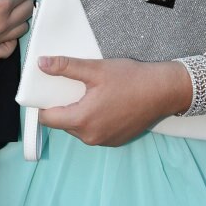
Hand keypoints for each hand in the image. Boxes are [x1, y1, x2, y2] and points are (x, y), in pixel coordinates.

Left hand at [38, 56, 186, 146]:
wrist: (164, 91)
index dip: (43, 105)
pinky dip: (94, 120)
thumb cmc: (130, 79)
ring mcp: (105, 141)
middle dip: (63, 107)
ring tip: (90, 94)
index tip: (47, 91)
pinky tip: (104, 103)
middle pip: (64, 124)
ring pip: (80, 128)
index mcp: (82, 121)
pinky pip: (95, 131)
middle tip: (71, 87)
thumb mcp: (95, 69)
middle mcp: (91, 137)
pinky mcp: (116, 141)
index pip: (48, 119)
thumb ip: (66, 67)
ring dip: (80, 114)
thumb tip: (41, 64)